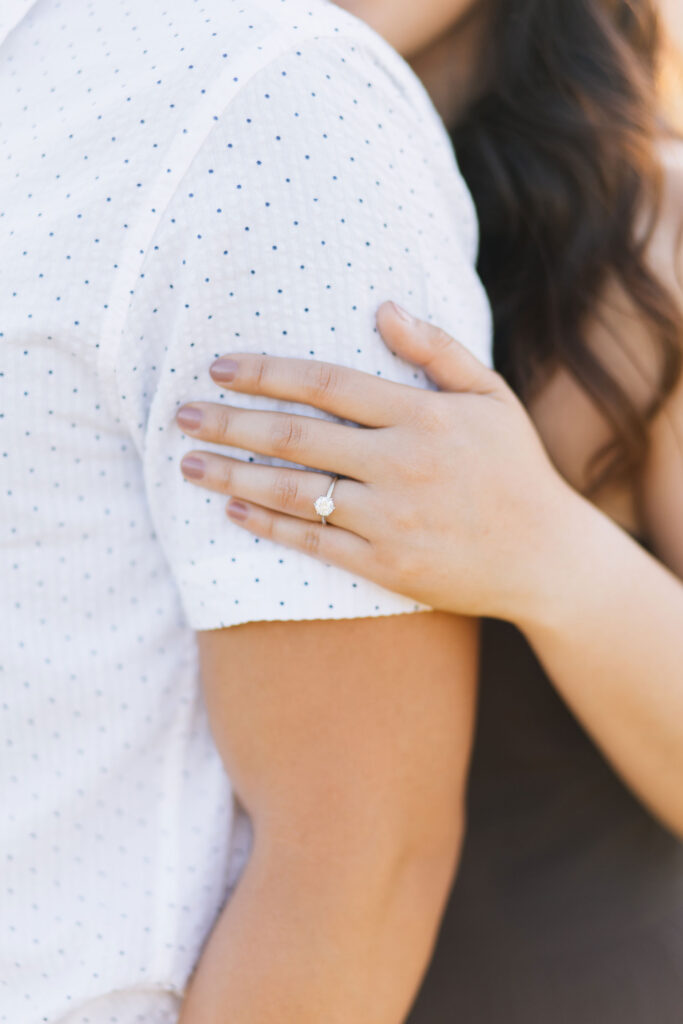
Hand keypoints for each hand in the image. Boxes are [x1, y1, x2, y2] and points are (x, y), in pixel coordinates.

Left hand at [176, 302, 574, 621]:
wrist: (546, 558)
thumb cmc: (515, 469)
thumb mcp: (491, 397)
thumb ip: (438, 350)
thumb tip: (382, 307)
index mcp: (424, 416)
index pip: (328, 384)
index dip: (268, 372)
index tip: (219, 365)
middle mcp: (402, 465)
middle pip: (297, 437)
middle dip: (230, 422)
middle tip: (181, 414)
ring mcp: (391, 520)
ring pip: (294, 493)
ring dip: (233, 477)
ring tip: (187, 464)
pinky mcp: (386, 566)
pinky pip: (314, 544)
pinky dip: (269, 528)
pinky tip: (233, 513)